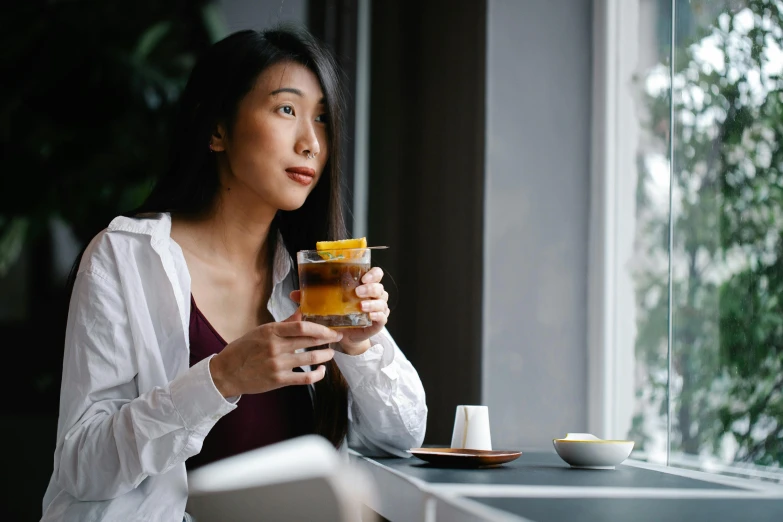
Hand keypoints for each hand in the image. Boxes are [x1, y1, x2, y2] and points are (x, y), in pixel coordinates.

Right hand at [209, 310, 342, 396]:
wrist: (226, 372)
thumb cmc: (244, 349)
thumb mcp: (261, 331)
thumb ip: (284, 324)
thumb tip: (302, 312)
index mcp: (271, 331)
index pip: (301, 326)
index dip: (320, 328)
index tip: (330, 328)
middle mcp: (275, 347)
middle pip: (309, 341)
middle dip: (327, 339)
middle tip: (337, 337)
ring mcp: (277, 364)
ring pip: (310, 359)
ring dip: (325, 356)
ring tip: (331, 353)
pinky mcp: (279, 380)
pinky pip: (304, 378)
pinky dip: (317, 375)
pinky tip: (321, 371)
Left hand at [289, 267, 389, 355]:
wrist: (344, 336)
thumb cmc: (338, 316)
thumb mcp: (326, 305)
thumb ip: (313, 298)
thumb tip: (293, 294)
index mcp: (364, 286)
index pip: (376, 274)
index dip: (373, 273)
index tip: (363, 277)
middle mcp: (374, 296)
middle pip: (379, 287)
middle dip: (370, 287)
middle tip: (357, 291)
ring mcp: (378, 309)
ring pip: (382, 301)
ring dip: (372, 302)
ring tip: (361, 305)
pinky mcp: (378, 322)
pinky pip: (383, 317)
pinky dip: (377, 315)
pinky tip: (369, 315)